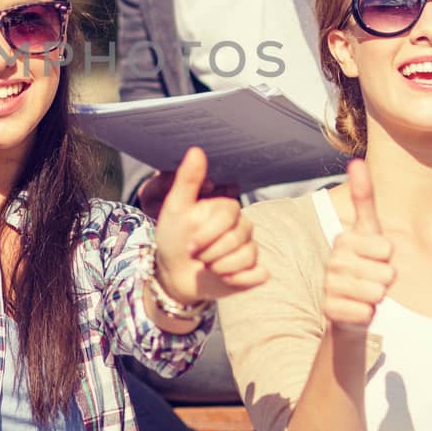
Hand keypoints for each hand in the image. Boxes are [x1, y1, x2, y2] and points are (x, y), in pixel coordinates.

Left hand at [151, 147, 266, 306]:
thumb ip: (188, 180)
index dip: (208, 233)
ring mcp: (249, 249)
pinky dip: (238, 280)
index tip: (189, 245)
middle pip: (238, 237)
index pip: (229, 215)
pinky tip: (224, 279)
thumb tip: (196, 149)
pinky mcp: (253, 272)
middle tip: (196, 256)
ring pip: (246, 256)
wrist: (174, 274)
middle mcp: (242, 227)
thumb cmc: (174, 238)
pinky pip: (257, 274)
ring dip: (219, 267)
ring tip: (207, 267)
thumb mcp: (176, 208)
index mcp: (227, 210)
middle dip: (210, 252)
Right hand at [321, 160, 394, 331]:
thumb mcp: (369, 232)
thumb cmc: (364, 267)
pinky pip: (366, 312)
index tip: (376, 258)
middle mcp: (333, 260)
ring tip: (365, 294)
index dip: (388, 257)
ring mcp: (329, 285)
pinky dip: (367, 314)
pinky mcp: (329, 309)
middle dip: (385, 280)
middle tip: (371, 280)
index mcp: (343, 239)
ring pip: (377, 293)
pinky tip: (357, 310)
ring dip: (377, 297)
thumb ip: (363, 197)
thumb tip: (355, 160)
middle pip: (385, 272)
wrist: (347, 309)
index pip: (385, 248)